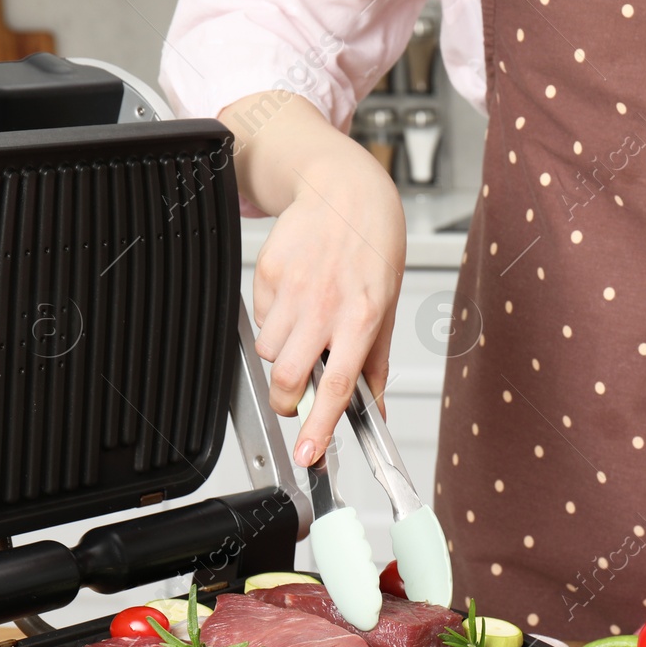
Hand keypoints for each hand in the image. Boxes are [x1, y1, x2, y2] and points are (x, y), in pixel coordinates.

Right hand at [253, 151, 405, 464]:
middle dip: (286, 397)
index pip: (336, 386)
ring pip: (268, 350)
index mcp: (360, 319)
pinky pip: (259, 317)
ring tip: (305, 327)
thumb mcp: (386, 310)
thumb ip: (376, 366)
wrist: (345, 193)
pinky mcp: (267, 272)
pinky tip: (296, 298)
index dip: (319, 426)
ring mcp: (292, 289)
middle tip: (296, 394)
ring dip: (281, 352)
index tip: (308, 452)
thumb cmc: (372, 251)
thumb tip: (375, 412)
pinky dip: (273, 319)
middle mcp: (324, 306)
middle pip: (286, 376)